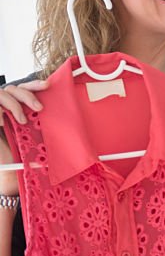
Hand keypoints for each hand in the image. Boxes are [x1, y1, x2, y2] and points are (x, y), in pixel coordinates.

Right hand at [0, 80, 46, 194]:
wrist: (5, 171)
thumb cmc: (20, 152)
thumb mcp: (34, 135)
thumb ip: (42, 124)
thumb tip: (68, 119)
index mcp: (17, 106)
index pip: (24, 88)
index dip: (35, 84)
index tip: (48, 86)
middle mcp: (4, 106)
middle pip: (14, 88)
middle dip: (28, 95)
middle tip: (39, 108)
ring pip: (3, 93)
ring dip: (15, 104)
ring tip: (23, 120)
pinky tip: (4, 122)